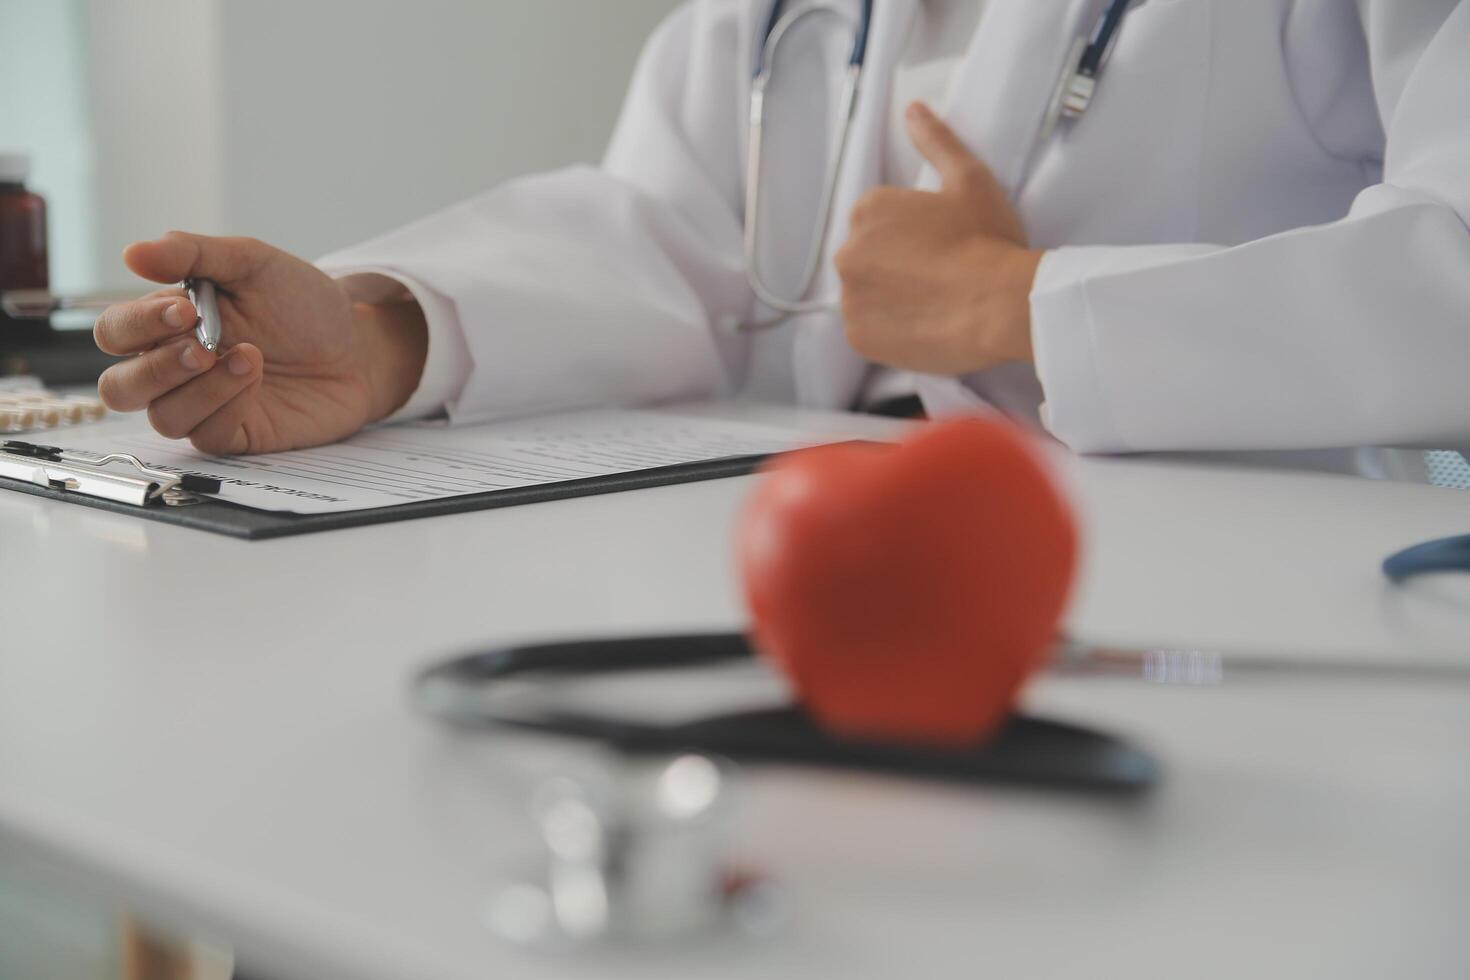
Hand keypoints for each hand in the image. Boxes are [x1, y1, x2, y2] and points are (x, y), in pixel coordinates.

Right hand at [94, 232, 426, 453]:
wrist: (359, 343)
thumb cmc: (302, 304)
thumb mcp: (252, 263)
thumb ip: (194, 255)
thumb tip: (135, 253)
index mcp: (166, 325)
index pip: (115, 332)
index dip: (137, 324)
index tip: (185, 309)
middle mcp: (176, 370)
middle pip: (119, 389)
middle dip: (154, 369)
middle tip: (201, 347)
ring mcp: (205, 406)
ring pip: (163, 417)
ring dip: (201, 388)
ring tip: (248, 357)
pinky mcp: (238, 435)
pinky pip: (208, 436)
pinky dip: (228, 407)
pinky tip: (256, 379)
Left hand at [834, 103, 1042, 375]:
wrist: (1000, 304)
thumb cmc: (987, 240)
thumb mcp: (968, 179)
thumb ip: (935, 141)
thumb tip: (913, 111)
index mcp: (868, 210)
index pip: (878, 223)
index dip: (911, 236)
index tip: (939, 246)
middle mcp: (848, 252)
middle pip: (867, 259)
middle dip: (895, 267)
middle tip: (938, 276)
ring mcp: (851, 298)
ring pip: (867, 296)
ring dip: (890, 298)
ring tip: (932, 302)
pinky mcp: (859, 337)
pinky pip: (868, 332)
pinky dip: (889, 331)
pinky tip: (922, 324)